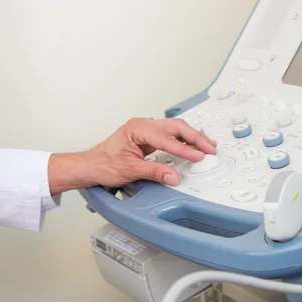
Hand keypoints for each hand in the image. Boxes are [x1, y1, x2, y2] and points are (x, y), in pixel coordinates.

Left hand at [48, 117, 216, 194]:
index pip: (166, 139)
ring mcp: (146, 130)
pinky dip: (183, 141)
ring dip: (191, 138)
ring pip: (174, 129)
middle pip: (175, 127)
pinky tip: (193, 146)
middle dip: (195, 137)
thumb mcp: (130, 170)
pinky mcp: (148, 138)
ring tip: (207, 146)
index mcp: (137, 128)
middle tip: (210, 148)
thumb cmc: (103, 164)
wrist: (91, 165)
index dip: (184, 149)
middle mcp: (142, 125)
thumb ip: (154, 172)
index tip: (197, 156)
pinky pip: (170, 136)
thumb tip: (173, 176)